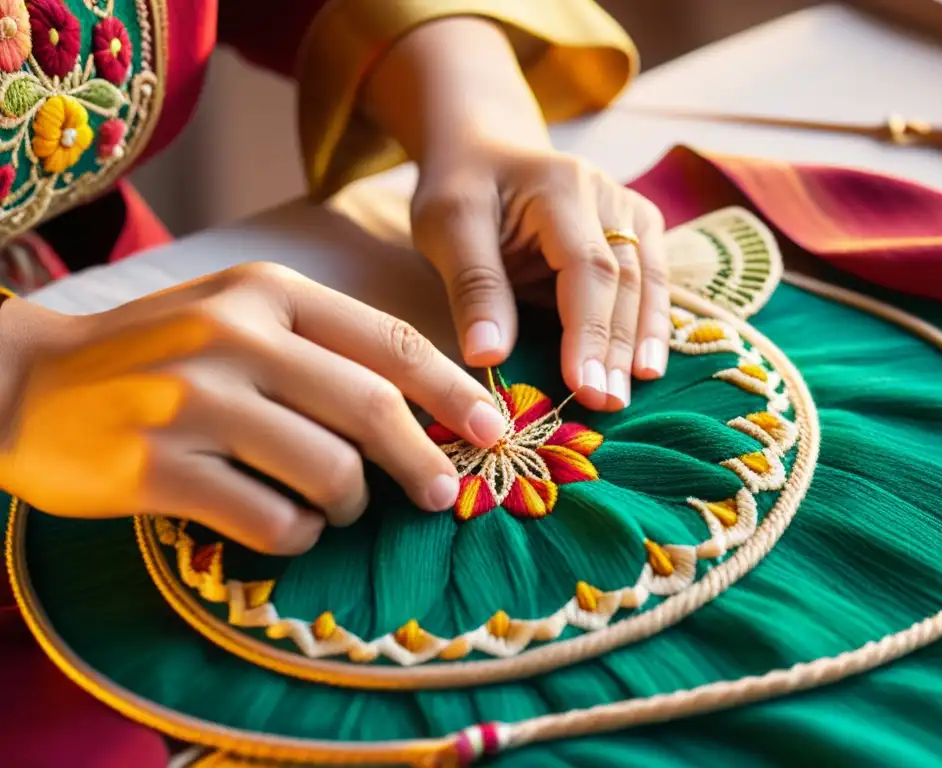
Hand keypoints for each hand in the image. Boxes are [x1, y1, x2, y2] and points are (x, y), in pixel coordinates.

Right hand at [0, 264, 506, 553]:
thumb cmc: (157, 354)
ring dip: (349, 504)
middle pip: (371, 408)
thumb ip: (321, 349)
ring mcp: (194, 403)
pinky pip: (270, 519)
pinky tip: (284, 526)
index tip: (494, 429)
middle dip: (424, 459)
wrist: (26, 383)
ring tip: (335, 507)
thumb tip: (423, 410)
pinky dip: (296, 534)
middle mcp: (234, 337)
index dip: (453, 390)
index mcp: (267, 292)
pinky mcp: (159, 469)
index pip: (388, 341)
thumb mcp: (237, 318)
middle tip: (441, 493)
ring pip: (327, 470)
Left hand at [360, 16, 668, 412]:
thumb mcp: (447, 226)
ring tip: (632, 393)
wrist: (486, 150)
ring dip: (641, 341)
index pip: (586, 266)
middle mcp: (607, 194)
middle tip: (607, 405)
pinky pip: (653, 279)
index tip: (581, 385)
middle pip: (624, 278)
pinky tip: (648, 365)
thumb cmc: (462, 189)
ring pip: (648, 281)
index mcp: (560, 187)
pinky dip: (652, 324)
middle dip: (616, 346)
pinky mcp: (636, 228)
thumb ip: (473, 286)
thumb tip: (489, 357)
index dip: (588, 329)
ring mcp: (628, 209)